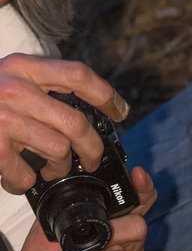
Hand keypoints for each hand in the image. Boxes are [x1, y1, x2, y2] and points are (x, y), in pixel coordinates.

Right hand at [0, 53, 129, 194]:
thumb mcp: (7, 81)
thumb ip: (40, 89)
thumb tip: (84, 114)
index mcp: (23, 67)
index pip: (78, 75)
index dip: (105, 94)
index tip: (121, 111)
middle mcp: (15, 85)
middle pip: (76, 121)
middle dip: (92, 149)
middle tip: (91, 161)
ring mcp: (3, 115)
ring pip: (58, 149)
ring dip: (59, 168)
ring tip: (50, 170)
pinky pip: (25, 173)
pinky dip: (24, 182)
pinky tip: (18, 180)